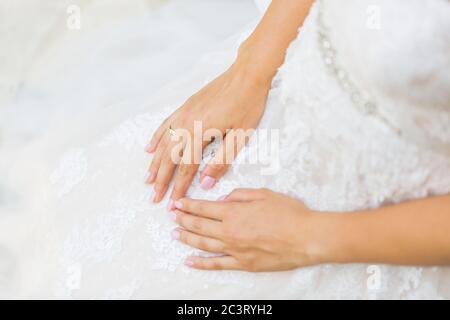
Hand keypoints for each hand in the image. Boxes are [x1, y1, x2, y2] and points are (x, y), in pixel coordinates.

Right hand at [145, 63, 270, 206]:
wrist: (247, 74)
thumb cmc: (248, 104)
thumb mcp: (240, 136)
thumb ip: (221, 161)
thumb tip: (205, 183)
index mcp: (201, 133)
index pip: (187, 167)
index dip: (179, 187)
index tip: (172, 202)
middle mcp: (187, 123)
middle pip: (170, 157)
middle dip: (162, 179)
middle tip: (155, 197)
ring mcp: (184, 113)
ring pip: (164, 143)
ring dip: (155, 162)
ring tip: (148, 178)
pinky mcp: (186, 106)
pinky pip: (165, 124)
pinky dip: (156, 138)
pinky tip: (150, 148)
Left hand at [170, 188, 331, 270]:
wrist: (307, 237)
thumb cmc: (289, 213)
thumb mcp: (264, 194)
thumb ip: (239, 195)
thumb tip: (221, 200)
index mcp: (234, 212)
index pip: (204, 208)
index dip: (188, 205)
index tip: (177, 204)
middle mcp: (230, 232)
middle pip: (199, 225)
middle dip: (183, 219)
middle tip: (172, 216)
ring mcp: (235, 250)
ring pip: (203, 244)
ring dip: (187, 238)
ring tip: (175, 233)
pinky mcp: (243, 264)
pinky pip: (217, 265)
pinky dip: (201, 263)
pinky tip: (189, 261)